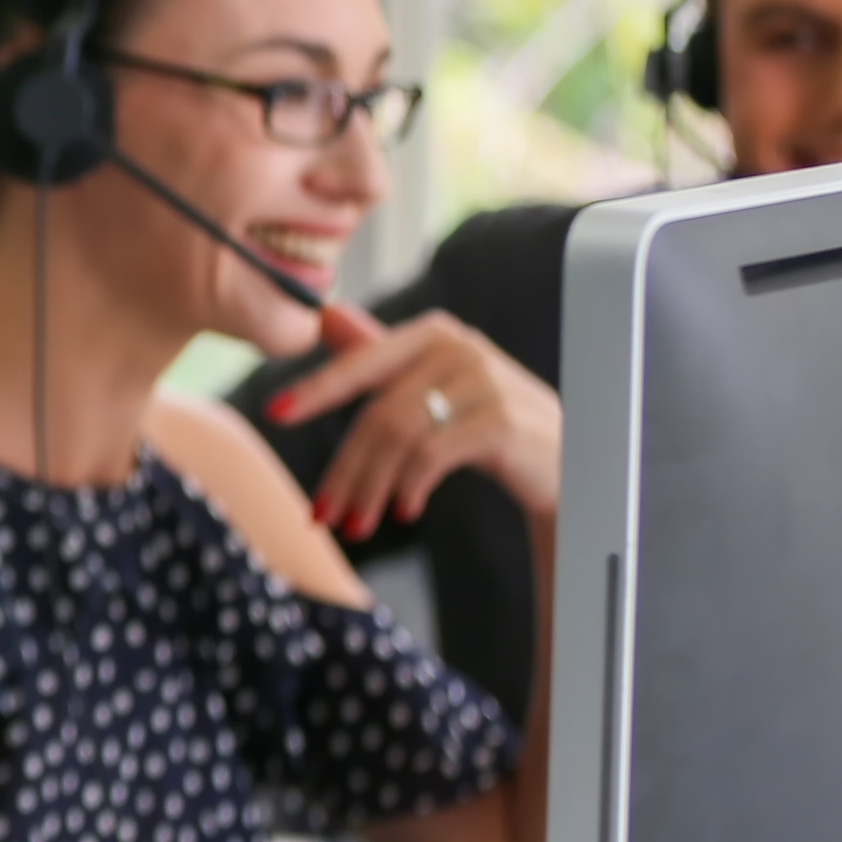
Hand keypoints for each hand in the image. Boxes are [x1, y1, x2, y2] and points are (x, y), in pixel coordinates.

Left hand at [270, 302, 560, 529]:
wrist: (566, 460)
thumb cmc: (487, 422)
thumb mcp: (433, 385)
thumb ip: (380, 353)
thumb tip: (327, 315)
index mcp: (433, 334)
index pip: (362, 362)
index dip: (318, 387)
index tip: (275, 413)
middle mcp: (458, 347)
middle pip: (377, 412)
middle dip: (344, 470)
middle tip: (321, 515)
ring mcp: (484, 381)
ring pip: (399, 438)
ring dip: (370, 489)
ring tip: (355, 526)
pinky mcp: (501, 421)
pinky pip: (432, 455)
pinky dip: (410, 487)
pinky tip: (404, 511)